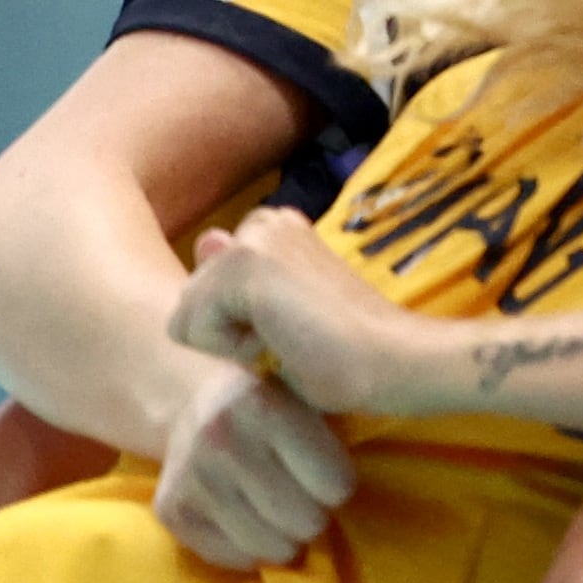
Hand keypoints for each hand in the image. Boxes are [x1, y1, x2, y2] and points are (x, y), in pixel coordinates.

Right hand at [151, 357, 355, 567]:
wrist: (193, 402)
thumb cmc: (273, 407)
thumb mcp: (307, 398)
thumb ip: (333, 432)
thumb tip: (360, 486)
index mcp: (265, 407)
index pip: (335, 486)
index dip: (338, 487)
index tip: (328, 477)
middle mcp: (221, 439)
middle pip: (304, 521)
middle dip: (313, 516)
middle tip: (302, 499)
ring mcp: (191, 476)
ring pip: (268, 547)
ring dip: (284, 539)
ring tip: (278, 514)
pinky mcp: (169, 509)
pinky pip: (229, 558)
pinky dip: (247, 550)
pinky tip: (248, 522)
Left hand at [168, 208, 444, 415]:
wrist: (397, 360)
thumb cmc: (352, 354)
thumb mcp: (279, 318)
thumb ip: (235, 282)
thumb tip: (207, 237)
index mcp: (279, 229)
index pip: (207, 285)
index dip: (239, 322)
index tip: (296, 327)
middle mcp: (265, 222)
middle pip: (189, 297)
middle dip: (228, 329)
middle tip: (294, 334)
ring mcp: (255, 239)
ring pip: (186, 312)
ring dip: (230, 342)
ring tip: (291, 338)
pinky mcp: (246, 266)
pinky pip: (190, 328)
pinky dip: (232, 351)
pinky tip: (283, 344)